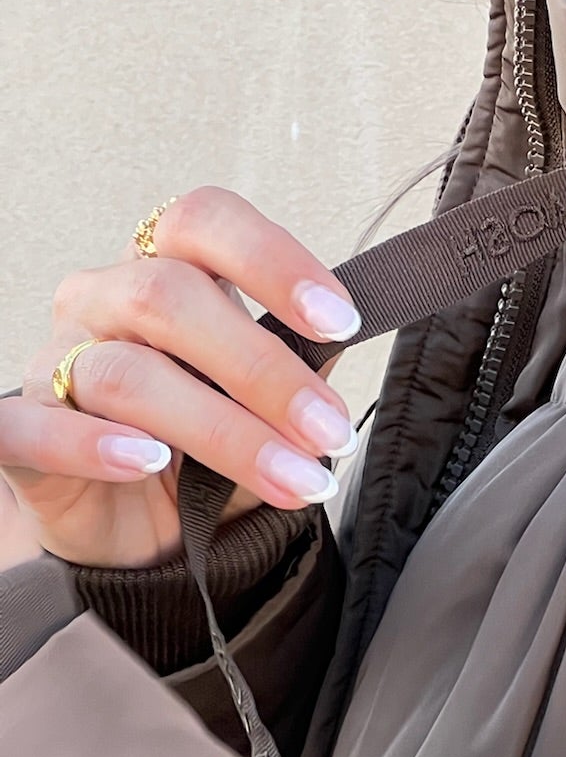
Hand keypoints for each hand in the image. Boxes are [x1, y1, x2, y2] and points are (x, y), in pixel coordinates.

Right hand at [0, 189, 361, 569]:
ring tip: (293, 479)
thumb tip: (343, 343)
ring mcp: (56, 364)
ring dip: (223, 431)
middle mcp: (103, 302)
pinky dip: (90, 445)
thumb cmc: (200, 455)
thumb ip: (298, 373)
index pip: (204, 222)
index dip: (271, 260)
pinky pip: (36, 428)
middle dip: (263, 369)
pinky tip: (145, 460)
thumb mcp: (264, 411)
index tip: (340, 319)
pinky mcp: (23, 433)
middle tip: (328, 432)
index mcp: (165, 272)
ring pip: (125, 375)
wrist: (140, 534)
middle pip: (169, 298)